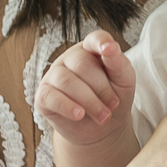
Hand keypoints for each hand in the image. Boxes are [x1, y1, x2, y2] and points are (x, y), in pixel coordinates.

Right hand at [35, 30, 134, 145]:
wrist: (103, 128)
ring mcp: (54, 75)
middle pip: (82, 64)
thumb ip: (118, 63)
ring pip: (66, 81)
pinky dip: (68, 107)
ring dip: (89, 101)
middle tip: (113, 105)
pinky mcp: (43, 96)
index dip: (101, 42)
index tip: (109, 49)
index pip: (95, 38)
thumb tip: (110, 47)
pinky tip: (79, 115)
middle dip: (101, 88)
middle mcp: (70, 58)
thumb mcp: (124, 80)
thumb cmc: (114, 98)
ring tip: (103, 116)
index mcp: (92, 50)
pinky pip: (51, 97)